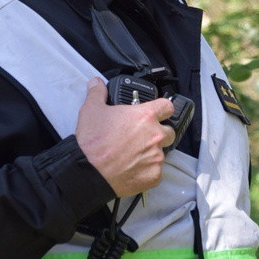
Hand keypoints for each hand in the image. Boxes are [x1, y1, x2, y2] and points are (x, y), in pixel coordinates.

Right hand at [75, 77, 175, 197]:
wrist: (89, 172)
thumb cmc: (93, 142)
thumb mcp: (91, 110)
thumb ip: (98, 93)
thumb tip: (97, 83)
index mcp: (145, 116)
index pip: (167, 106)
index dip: (163, 109)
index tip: (157, 112)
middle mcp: (155, 135)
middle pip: (168, 131)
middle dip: (158, 133)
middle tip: (141, 137)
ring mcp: (156, 157)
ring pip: (162, 152)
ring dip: (151, 152)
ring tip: (133, 155)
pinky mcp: (154, 176)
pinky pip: (156, 171)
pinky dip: (147, 170)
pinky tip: (132, 169)